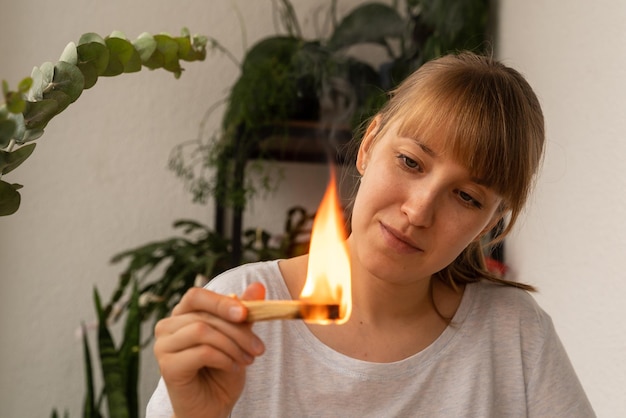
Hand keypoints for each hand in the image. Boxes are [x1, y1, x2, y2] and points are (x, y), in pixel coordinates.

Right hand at [153, 283, 265, 417]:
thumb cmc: (223, 370)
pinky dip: (224, 358)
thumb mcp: (238, 338)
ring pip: (202, 331)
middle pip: (205, 316)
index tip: (246, 314)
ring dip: (232, 346)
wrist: (212, 407)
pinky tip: (234, 367)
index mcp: (182, 314)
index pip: (197, 295)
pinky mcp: (167, 366)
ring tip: (247, 359)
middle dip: (237, 331)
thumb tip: (258, 286)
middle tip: (258, 348)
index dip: (221, 302)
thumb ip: (244, 313)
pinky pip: (201, 352)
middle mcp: (167, 326)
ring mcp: (163, 346)